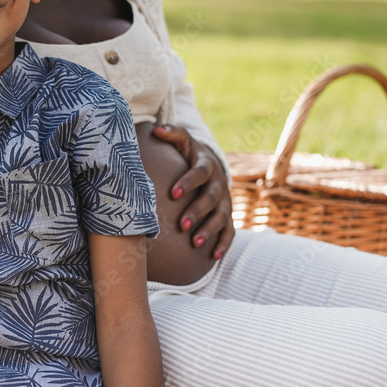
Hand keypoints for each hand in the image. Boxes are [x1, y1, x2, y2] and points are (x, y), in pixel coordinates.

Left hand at [151, 124, 233, 259]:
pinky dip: (224, 244)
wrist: (210, 164)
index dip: (187, 182)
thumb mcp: (183, 141)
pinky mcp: (227, 214)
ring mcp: (225, 201)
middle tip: (181, 225)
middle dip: (197, 212)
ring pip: (221, 217)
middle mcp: (219, 184)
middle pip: (210, 199)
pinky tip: (213, 257)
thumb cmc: (189, 154)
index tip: (173, 193)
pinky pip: (229, 231)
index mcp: (207, 165)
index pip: (199, 173)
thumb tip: (156, 130)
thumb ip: (172, 134)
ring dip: (209, 230)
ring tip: (194, 242)